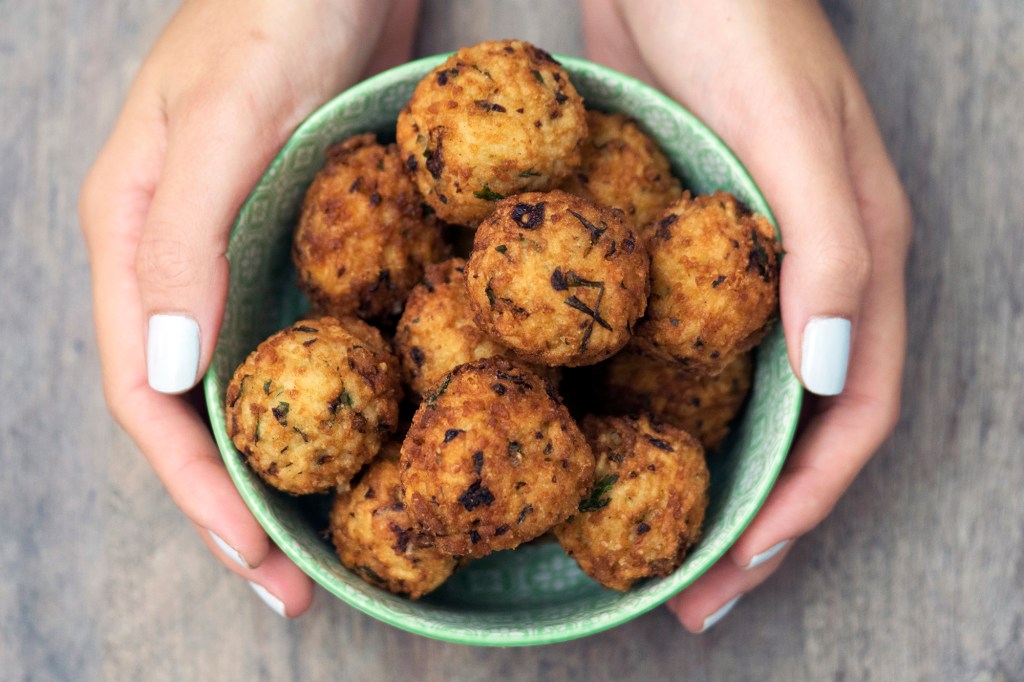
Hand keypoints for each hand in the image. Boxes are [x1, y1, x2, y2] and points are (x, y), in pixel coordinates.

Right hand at [79, 0, 419, 616]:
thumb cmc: (282, 8)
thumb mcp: (225, 116)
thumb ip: (183, 237)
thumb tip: (161, 376)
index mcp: (133, 233)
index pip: (143, 394)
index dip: (193, 487)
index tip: (251, 557)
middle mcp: (177, 255)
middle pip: (187, 407)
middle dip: (232, 503)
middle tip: (292, 584)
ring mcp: (237, 249)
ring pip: (241, 383)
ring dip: (277, 466)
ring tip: (324, 537)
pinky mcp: (295, 239)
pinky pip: (293, 338)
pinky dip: (319, 401)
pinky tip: (358, 439)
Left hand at [582, 0, 910, 630]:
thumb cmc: (740, 25)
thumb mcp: (795, 132)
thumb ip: (827, 248)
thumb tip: (828, 377)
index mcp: (857, 261)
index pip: (850, 415)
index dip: (804, 504)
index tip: (738, 569)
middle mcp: (809, 275)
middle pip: (795, 425)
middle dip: (754, 516)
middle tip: (689, 591)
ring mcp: (746, 265)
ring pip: (738, 395)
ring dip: (706, 473)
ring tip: (650, 536)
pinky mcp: (686, 247)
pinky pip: (683, 343)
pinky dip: (663, 400)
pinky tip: (615, 432)